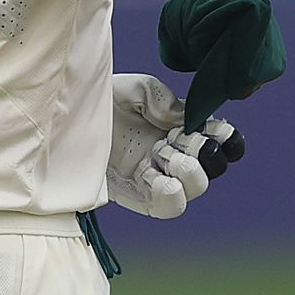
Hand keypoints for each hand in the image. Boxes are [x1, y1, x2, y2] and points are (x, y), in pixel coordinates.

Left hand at [106, 73, 244, 218]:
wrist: (67, 116)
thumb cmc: (104, 99)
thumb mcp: (136, 89)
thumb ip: (165, 100)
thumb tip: (183, 121)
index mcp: (183, 128)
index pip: (222, 141)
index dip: (227, 139)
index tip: (216, 129)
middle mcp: (176, 154)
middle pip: (213, 168)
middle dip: (204, 153)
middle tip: (180, 139)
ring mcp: (158, 176)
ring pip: (194, 189)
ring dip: (187, 172)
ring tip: (162, 153)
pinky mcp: (138, 195)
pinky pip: (167, 206)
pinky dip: (169, 193)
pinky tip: (153, 174)